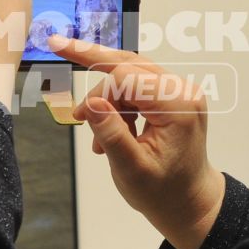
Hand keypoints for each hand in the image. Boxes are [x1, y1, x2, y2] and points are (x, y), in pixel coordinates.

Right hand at [48, 36, 225, 248]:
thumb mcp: (131, 169)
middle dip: (92, 60)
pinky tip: (110, 134)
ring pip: (130, 74)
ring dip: (106, 98)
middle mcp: (182, 91)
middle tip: (58, 43)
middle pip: (128, 64)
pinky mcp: (173, 98)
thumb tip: (90, 102)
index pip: (126, 78)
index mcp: (177, 105)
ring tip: (97, 138)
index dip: (96, 93)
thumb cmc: (164, 193)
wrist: (190, 204)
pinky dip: (117, 106)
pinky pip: (136, 88)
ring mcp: (179, 93)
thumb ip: (111, 134)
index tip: (78, 117)